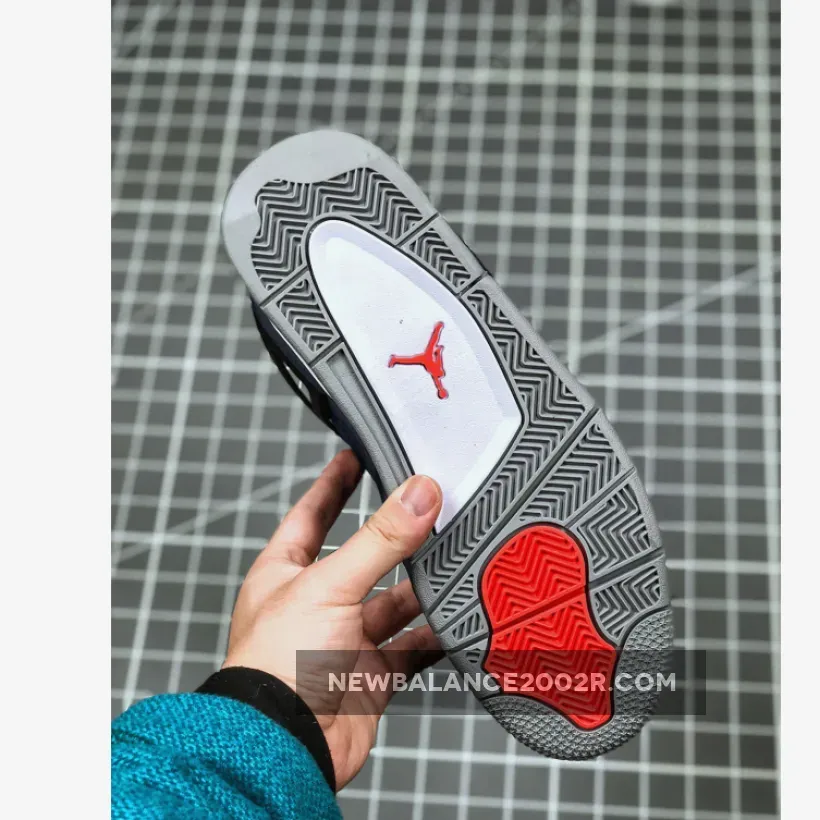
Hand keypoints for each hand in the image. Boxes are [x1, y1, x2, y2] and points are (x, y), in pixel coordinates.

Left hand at [223, 449, 443, 788]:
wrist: (284, 747)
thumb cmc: (274, 668)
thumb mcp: (328, 585)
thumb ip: (380, 540)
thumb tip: (418, 494)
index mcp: (286, 574)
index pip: (312, 513)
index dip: (334, 483)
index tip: (356, 454)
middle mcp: (314, 605)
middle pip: (363, 559)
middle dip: (395, 540)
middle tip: (429, 510)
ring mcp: (341, 641)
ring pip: (392, 605)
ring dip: (420, 591)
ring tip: (451, 565)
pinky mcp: (366, 676)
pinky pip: (409, 651)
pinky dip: (433, 639)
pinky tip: (454, 625)